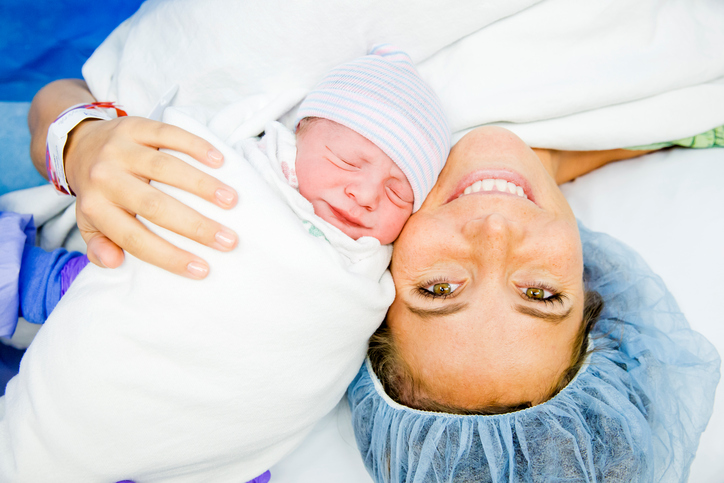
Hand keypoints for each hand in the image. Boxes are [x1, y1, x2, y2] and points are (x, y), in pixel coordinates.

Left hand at [64, 115, 238, 278]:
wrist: (78, 143)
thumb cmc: (96, 191)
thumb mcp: (90, 223)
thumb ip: (99, 246)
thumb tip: (115, 262)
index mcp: (95, 207)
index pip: (134, 238)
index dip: (168, 255)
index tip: (201, 269)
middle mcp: (105, 177)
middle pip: (154, 205)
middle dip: (195, 225)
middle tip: (227, 240)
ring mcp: (120, 149)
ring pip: (164, 168)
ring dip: (202, 185)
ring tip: (231, 201)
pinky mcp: (134, 125)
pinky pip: (167, 133)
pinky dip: (195, 146)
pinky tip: (219, 161)